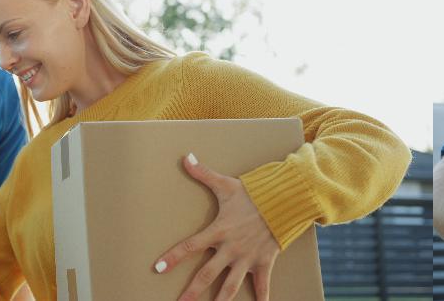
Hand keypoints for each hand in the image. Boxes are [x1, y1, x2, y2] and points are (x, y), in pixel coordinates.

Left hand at [154, 154, 280, 300]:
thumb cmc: (255, 192)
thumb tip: (186, 157)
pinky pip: (261, 285)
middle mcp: (231, 248)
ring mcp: (247, 257)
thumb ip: (204, 173)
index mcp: (219, 231)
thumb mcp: (227, 184)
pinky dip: (261, 299)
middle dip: (192, 292)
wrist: (285, 198)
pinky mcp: (264, 261)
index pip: (190, 246)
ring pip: (230, 287)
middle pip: (206, 275)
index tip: (158, 269)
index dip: (173, 257)